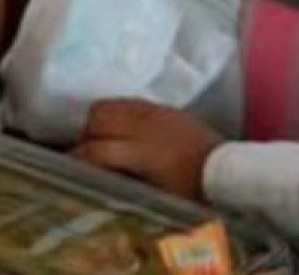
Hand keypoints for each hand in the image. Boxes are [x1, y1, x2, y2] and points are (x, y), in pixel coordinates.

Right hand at [72, 98, 222, 202]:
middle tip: (87, 151)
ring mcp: (153, 112)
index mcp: (142, 153)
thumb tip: (97, 177)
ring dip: (99, 121)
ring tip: (103, 138)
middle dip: (85, 134)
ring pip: (109, 104)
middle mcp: (144, 127)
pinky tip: (123, 129)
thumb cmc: (192, 191)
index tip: (70, 166)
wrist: (228, 171)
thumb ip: (124, 182)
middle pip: (97, 118)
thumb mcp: (157, 196)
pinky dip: (117, 114)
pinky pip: (128, 102)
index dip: (78, 158)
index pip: (96, 150)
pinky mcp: (162, 107)